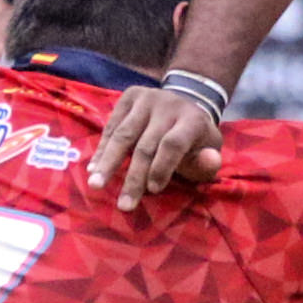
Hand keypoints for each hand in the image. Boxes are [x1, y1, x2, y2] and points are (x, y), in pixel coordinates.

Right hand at [86, 83, 224, 210]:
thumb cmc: (195, 138)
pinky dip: (102, 149)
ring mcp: (147, 98)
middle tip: (124, 206)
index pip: (173, 144)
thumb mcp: (208, 150)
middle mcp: (168, 105)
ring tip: (96, 185)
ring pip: (123, 134)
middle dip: (134, 177)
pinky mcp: (130, 97)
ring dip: (108, 162)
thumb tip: (209, 161)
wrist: (185, 101)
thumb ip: (207, 162)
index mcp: (192, 120)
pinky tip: (94, 169)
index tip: (153, 191)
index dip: (162, 168)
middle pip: (146, 145)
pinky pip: (112, 126)